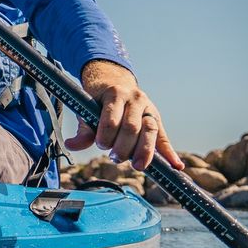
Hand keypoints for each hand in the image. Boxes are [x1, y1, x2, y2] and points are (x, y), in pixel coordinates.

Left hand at [66, 60, 183, 171]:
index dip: (106, 135)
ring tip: (137, 166)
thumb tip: (71, 145)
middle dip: (123, 146)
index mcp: (115, 94)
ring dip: (144, 151)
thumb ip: (83, 130)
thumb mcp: (87, 110)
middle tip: (114, 158)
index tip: (100, 145)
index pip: (112, 119)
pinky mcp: (157, 119)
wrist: (114, 81)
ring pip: (150, 131)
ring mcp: (148, 109)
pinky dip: (170, 153)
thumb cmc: (98, 100)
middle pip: (132, 127)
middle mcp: (135, 99)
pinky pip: (164, 137)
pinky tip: (176, 166)